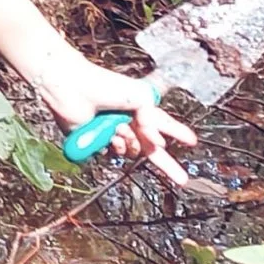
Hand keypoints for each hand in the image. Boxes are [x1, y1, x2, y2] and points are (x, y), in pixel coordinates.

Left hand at [37, 57, 196, 187]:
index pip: (163, 124)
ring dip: (130, 142)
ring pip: (131, 151)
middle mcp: (127, 122)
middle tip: (182, 179)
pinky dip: (115, 145)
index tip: (191, 141)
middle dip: (166, 164)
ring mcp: (111, 133)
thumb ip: (154, 119)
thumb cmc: (104, 85)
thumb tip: (155, 141)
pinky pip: (111, 154)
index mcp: (140, 108)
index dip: (177, 133)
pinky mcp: (96, 141)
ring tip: (119, 126)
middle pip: (150, 148)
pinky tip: (109, 133)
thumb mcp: (140, 96)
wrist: (72, 88)